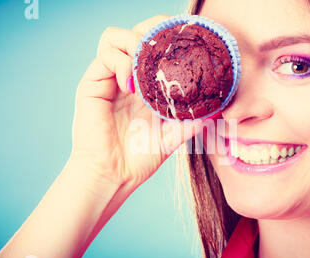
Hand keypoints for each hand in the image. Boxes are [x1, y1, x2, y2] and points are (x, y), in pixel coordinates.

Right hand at [71, 15, 203, 189]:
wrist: (113, 176)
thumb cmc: (139, 158)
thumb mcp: (172, 136)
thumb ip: (191, 122)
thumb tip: (217, 110)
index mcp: (143, 85)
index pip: (152, 47)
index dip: (166, 38)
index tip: (186, 43)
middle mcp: (125, 77)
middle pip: (135, 33)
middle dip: (153, 31)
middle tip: (168, 46)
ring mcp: (108, 79)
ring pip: (115, 37)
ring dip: (134, 43)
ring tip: (146, 67)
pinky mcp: (92, 84)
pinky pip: (106, 56)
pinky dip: (122, 63)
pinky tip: (132, 85)